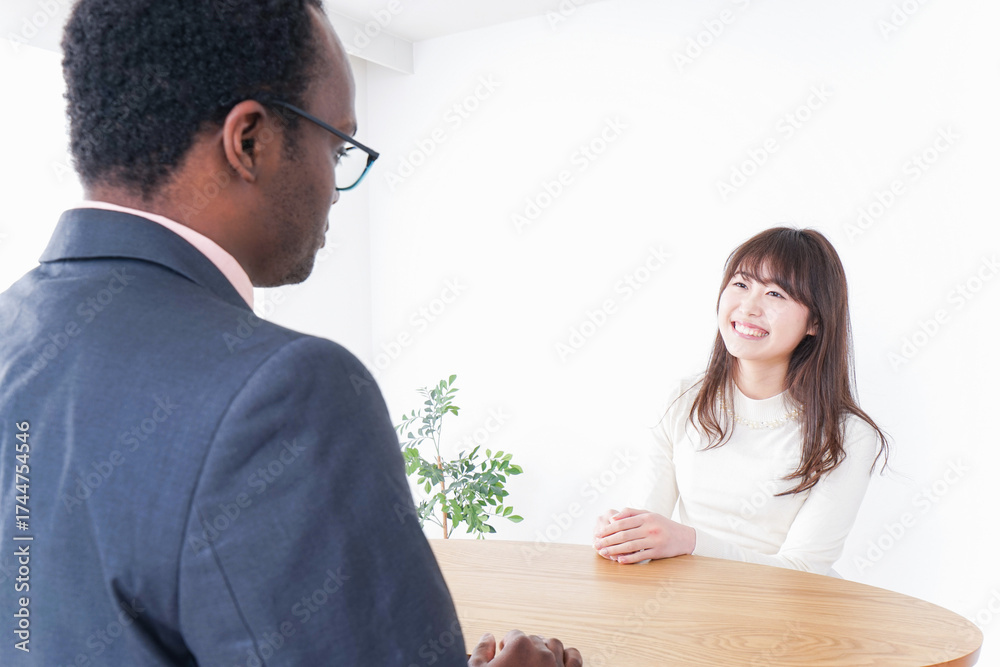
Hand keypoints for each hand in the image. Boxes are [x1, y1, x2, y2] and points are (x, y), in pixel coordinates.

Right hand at [468, 630, 582, 666]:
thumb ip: (481, 651)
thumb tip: (488, 637)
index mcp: (520, 646)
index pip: (514, 635)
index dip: (506, 646)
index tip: (504, 657)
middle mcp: (542, 652)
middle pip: (533, 639)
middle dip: (524, 649)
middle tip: (517, 665)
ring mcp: (557, 665)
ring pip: (554, 645)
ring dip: (545, 650)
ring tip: (535, 663)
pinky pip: (574, 658)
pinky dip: (567, 657)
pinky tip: (556, 663)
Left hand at [592, 507, 695, 563]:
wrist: (684, 537)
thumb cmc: (662, 525)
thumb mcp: (649, 514)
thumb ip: (631, 513)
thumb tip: (613, 517)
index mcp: (646, 517)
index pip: (622, 523)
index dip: (608, 529)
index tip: (598, 534)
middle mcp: (649, 528)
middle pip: (624, 535)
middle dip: (608, 541)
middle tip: (596, 545)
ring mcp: (654, 541)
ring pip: (630, 546)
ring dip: (614, 550)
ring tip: (603, 553)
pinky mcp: (658, 552)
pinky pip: (640, 556)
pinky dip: (629, 559)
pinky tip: (619, 560)